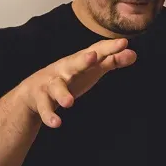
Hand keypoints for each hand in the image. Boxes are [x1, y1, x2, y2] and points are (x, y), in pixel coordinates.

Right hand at [21, 38, 136, 127]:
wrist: (32, 92)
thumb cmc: (68, 78)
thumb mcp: (90, 70)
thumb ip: (110, 62)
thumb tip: (133, 54)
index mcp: (78, 61)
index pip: (95, 52)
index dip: (109, 48)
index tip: (124, 42)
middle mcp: (64, 70)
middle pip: (73, 63)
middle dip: (83, 60)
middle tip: (93, 57)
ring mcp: (51, 84)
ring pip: (56, 87)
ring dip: (62, 94)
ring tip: (69, 103)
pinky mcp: (39, 99)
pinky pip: (44, 108)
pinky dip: (49, 116)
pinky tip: (57, 123)